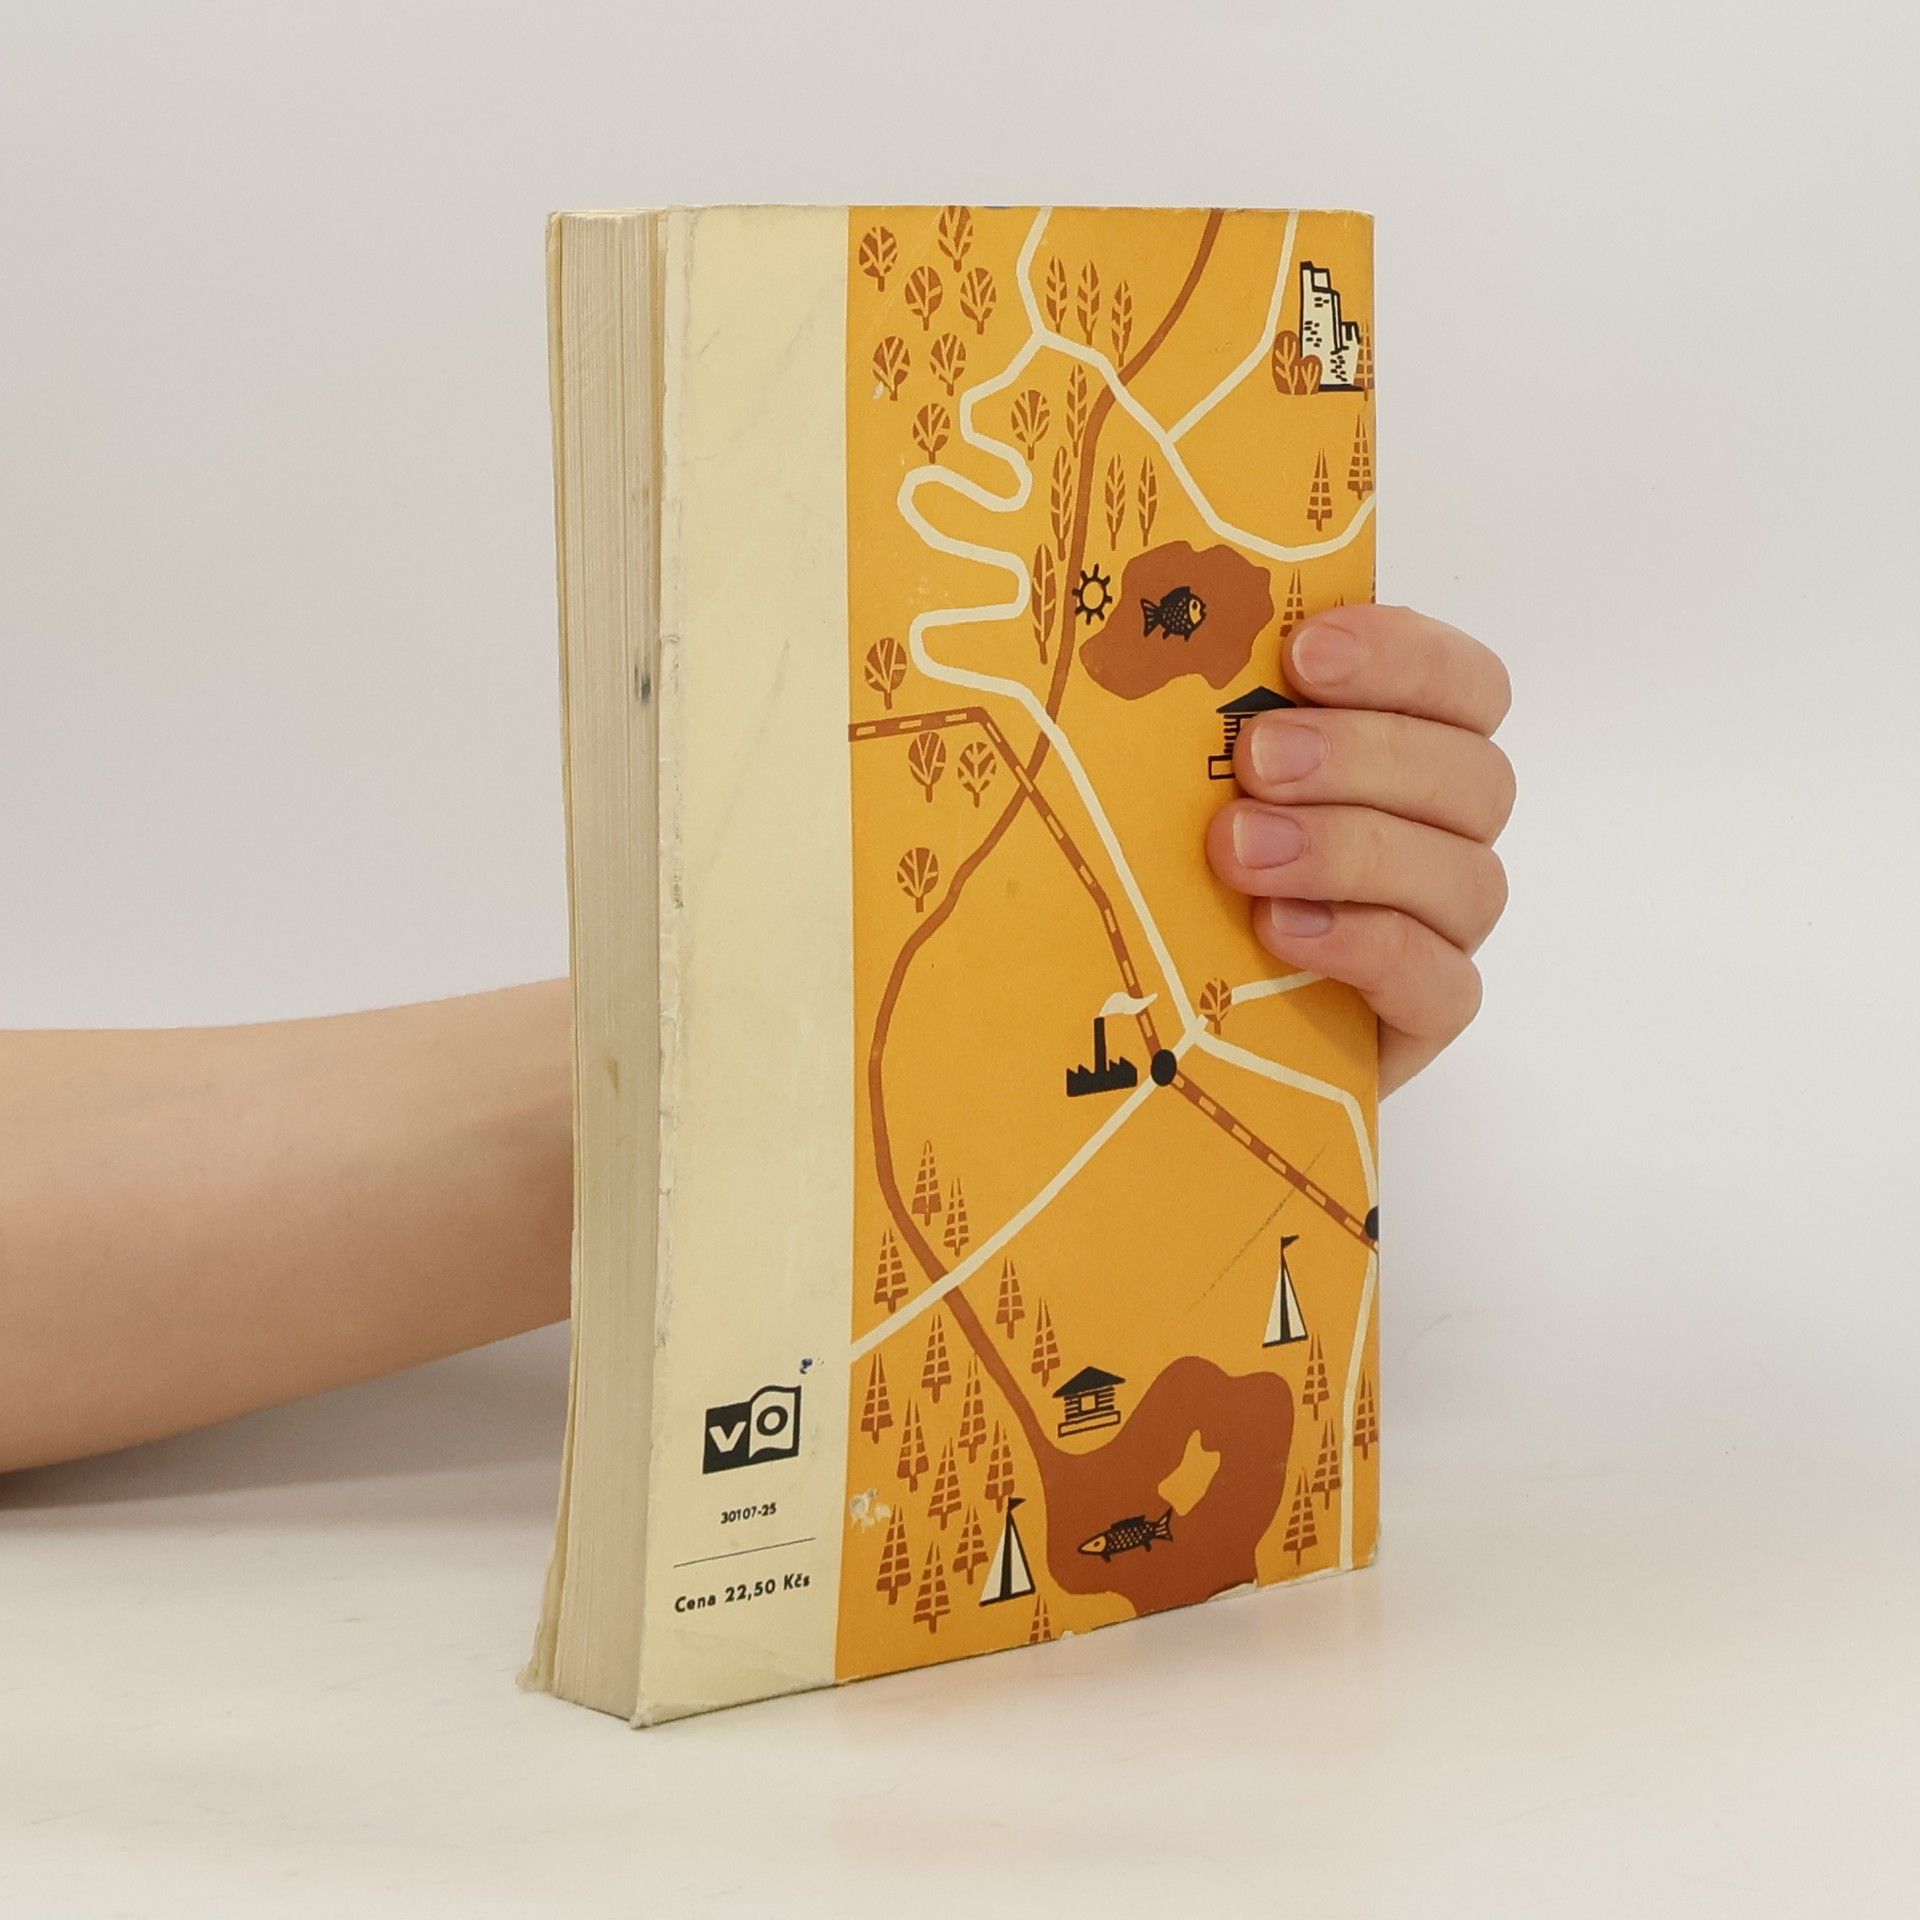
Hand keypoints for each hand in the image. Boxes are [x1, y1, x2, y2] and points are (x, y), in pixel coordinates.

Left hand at [1204, 605, 1512, 1094]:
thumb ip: (1189, 708)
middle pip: (1472, 775)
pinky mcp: (1421, 1017)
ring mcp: (1439, 931)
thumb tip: (1134, 623)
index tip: (1305, 653)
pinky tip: (1283, 931)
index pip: (1463, 684)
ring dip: (1353, 851)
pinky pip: (1443, 981)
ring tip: (1241, 853)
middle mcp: (1439, 835)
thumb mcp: (1167, 780)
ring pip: (1466, 875)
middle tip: (1258, 759)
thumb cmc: (1167, 875)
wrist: (1164, 1024)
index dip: (1405, 656)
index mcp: (1404, 750)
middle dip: (1364, 754)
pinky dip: (1368, 946)